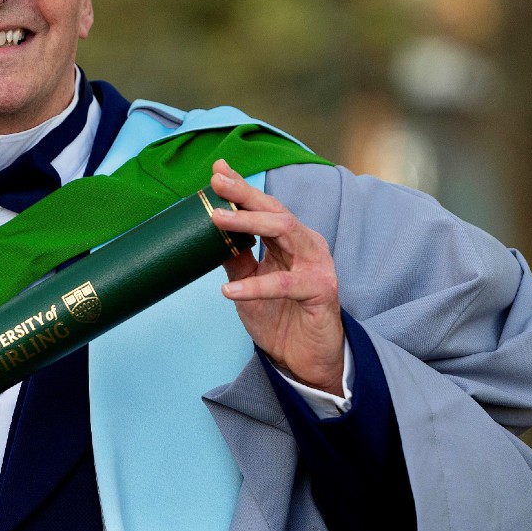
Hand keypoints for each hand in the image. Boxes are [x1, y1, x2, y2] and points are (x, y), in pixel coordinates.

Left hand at [209, 159, 344, 393]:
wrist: (306, 359)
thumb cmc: (281, 317)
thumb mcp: (250, 283)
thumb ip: (236, 257)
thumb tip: (209, 233)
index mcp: (290, 240)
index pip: (265, 207)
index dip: (242, 188)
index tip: (218, 170)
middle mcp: (307, 245)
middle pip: (275, 211)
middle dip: (245, 194)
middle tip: (217, 183)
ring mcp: (317, 265)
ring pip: (284, 232)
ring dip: (249, 223)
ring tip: (216, 219)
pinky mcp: (322, 290)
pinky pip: (285, 284)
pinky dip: (255, 286)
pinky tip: (229, 289)